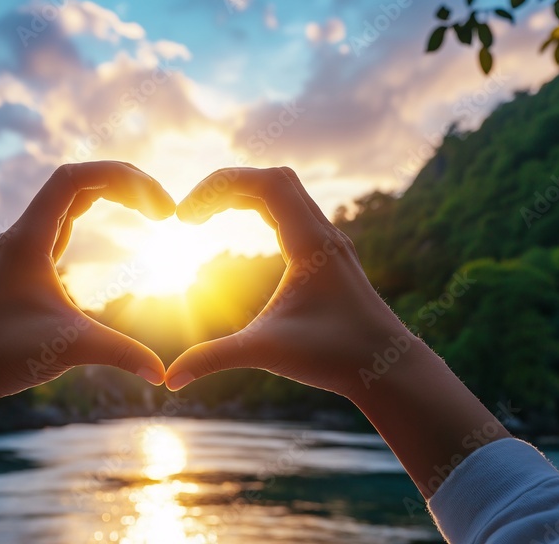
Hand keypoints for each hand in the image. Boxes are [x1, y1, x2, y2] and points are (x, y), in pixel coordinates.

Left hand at [0, 161, 173, 458]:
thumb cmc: (0, 354)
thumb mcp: (68, 347)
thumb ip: (118, 353)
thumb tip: (161, 375)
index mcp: (29, 238)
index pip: (74, 178)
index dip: (120, 177)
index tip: (158, 204)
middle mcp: (23, 234)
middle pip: (77, 183)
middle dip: (124, 185)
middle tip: (165, 209)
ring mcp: (22, 249)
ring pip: (68, 202)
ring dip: (109, 196)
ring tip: (149, 211)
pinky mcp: (24, 267)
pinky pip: (62, 224)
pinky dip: (91, 216)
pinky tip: (112, 231)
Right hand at [164, 166, 410, 397]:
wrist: (388, 369)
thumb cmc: (335, 357)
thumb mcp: (267, 353)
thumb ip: (216, 359)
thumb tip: (170, 380)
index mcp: (310, 243)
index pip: (265, 183)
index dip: (219, 186)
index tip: (184, 215)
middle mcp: (323, 234)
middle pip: (273, 179)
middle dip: (226, 187)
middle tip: (189, 215)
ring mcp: (330, 243)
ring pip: (285, 194)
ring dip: (243, 196)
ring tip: (204, 218)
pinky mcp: (330, 257)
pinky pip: (293, 214)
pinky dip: (262, 211)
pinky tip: (242, 232)